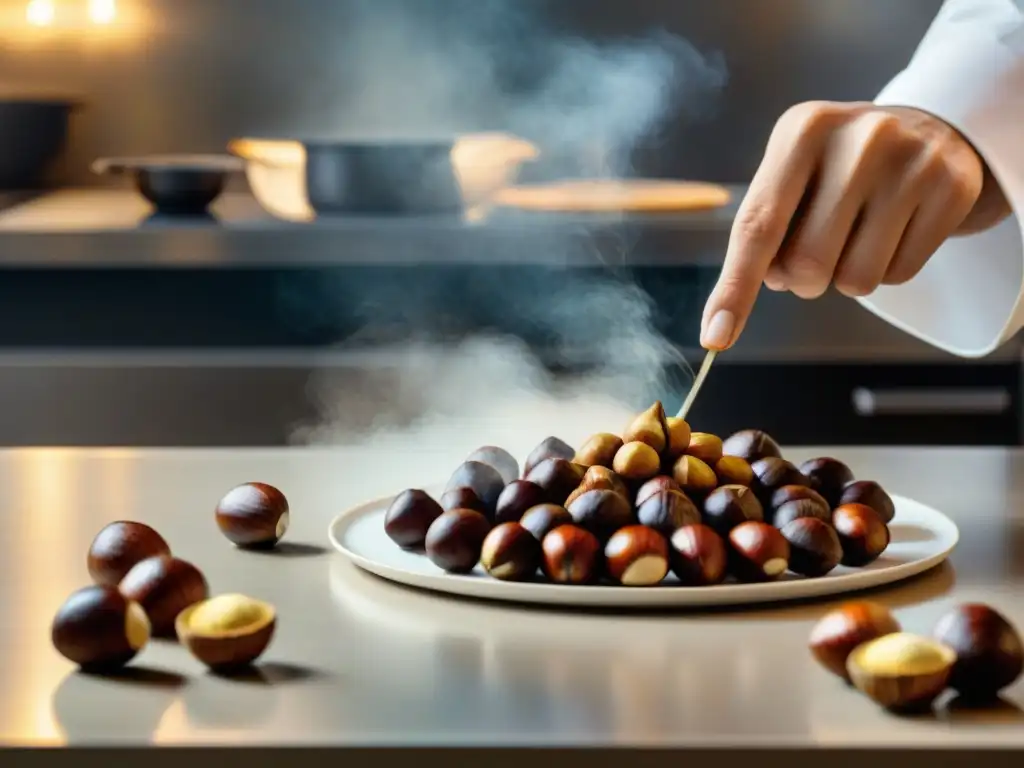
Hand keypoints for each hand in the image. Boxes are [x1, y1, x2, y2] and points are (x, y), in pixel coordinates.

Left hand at [700, 100, 1008, 350]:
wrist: (927, 130)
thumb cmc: (838, 167)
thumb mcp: (792, 174)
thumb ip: (760, 233)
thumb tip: (724, 319)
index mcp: (801, 131)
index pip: (757, 226)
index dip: (735, 288)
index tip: (714, 337)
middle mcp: (858, 138)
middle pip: (806, 263)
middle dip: (801, 279)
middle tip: (816, 251)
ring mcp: (910, 161)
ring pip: (855, 280)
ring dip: (844, 278)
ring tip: (857, 235)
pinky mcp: (952, 188)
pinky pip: (897, 276)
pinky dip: (886, 269)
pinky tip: (893, 230)